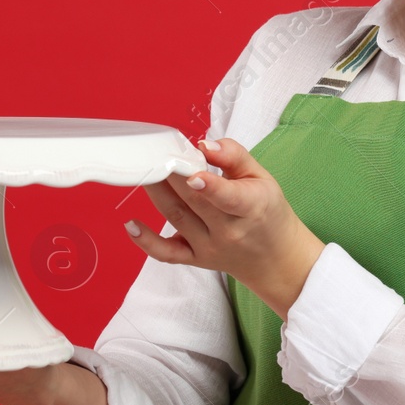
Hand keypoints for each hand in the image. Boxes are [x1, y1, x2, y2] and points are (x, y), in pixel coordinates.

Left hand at [127, 137, 325, 318]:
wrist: (274, 257)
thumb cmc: (266, 210)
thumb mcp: (262, 177)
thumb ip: (234, 156)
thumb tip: (203, 145)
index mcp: (252, 208)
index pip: (230, 198)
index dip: (210, 186)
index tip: (193, 174)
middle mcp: (229, 232)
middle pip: (194, 202)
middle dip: (172, 176)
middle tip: (156, 153)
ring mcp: (209, 248)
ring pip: (177, 218)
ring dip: (156, 193)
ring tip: (144, 170)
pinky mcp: (195, 259)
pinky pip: (167, 254)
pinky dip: (146, 242)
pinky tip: (130, 224)